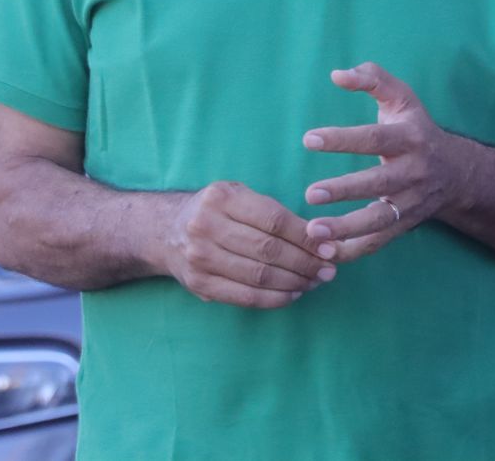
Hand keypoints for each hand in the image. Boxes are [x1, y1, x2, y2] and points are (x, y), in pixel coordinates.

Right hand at [159, 181, 335, 308]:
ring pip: (259, 276)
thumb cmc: (215, 211)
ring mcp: (200, 257)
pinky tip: (293, 294)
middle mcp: (207, 226)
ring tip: (315, 282)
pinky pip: (245, 297)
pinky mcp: (199, 285)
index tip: (329, 247)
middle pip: (269, 250)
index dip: (305, 237)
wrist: (165, 232)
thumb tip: (318, 237)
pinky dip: (275, 299)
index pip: (274, 220)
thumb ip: (271, 212)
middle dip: (305, 263)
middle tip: (329, 269)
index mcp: (222, 198)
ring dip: (295, 282)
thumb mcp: (237, 196)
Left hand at [301, 62, 462, 262]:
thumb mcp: (402, 97)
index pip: (374, 139)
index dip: (342, 139)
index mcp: (411, 138)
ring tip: (313, 231)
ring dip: (346, 228)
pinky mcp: (404, 225)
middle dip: (345, 190)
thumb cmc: (416, 128)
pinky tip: (324, 253)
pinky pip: (379, 242)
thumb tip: (337, 75)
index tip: (309, 139)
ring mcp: (411, 203)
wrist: (456, 173)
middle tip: (310, 193)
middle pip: (378, 183)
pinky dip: (353, 250)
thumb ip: (372, 79)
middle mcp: (414, 172)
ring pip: (380, 221)